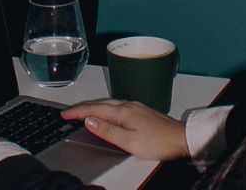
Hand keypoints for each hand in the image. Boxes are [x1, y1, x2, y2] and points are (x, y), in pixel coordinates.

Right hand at [62, 100, 188, 160]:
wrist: (180, 138)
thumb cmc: (158, 142)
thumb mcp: (130, 141)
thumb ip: (108, 131)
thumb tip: (90, 120)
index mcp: (124, 112)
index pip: (95, 109)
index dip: (78, 112)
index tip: (65, 114)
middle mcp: (129, 105)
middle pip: (100, 103)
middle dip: (83, 107)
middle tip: (69, 113)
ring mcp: (135, 107)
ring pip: (108, 103)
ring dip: (93, 106)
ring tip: (82, 112)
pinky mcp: (140, 111)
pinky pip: (116, 106)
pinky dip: (105, 108)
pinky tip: (105, 114)